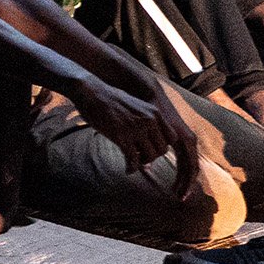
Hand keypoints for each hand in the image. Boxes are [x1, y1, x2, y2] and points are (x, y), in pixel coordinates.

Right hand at [75, 79, 199, 198]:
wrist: (92, 94)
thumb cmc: (111, 100)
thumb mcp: (137, 106)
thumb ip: (147, 120)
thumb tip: (150, 137)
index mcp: (154, 113)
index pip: (172, 138)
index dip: (163, 146)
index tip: (151, 147)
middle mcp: (148, 121)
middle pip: (162, 149)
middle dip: (152, 156)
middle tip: (141, 156)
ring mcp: (135, 129)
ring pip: (150, 156)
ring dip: (142, 163)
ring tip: (134, 162)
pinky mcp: (121, 137)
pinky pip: (132, 159)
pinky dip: (131, 168)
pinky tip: (127, 170)